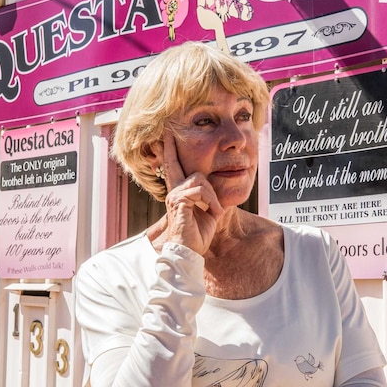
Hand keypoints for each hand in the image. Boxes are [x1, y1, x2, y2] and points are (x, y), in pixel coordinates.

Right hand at [157, 131, 222, 254]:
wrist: (189, 252)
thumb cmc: (198, 234)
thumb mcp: (209, 211)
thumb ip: (211, 196)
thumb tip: (220, 186)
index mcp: (179, 192)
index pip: (173, 166)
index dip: (169, 150)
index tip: (166, 134)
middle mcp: (173, 191)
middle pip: (185, 167)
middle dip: (180, 157)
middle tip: (177, 147)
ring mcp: (174, 196)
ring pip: (199, 179)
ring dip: (212, 196)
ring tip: (215, 211)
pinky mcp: (178, 202)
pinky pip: (200, 190)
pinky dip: (211, 201)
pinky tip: (213, 213)